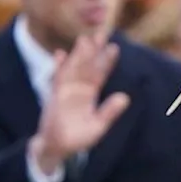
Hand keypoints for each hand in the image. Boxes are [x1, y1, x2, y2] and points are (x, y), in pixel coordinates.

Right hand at [30, 33, 130, 172]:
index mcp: (91, 95)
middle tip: (100, 34)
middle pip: (87, 66)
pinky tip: (60, 54)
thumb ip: (109, 112)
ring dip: (78, 54)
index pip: (101, 74)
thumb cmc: (78, 139)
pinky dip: (59, 67)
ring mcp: (66, 91)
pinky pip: (57, 79)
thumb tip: (126, 98)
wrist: (56, 147)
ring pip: (73, 68)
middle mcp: (79, 89)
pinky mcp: (54, 96)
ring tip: (84, 39)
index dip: (107, 61)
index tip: (114, 47)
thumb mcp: (98, 127)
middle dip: (93, 51)